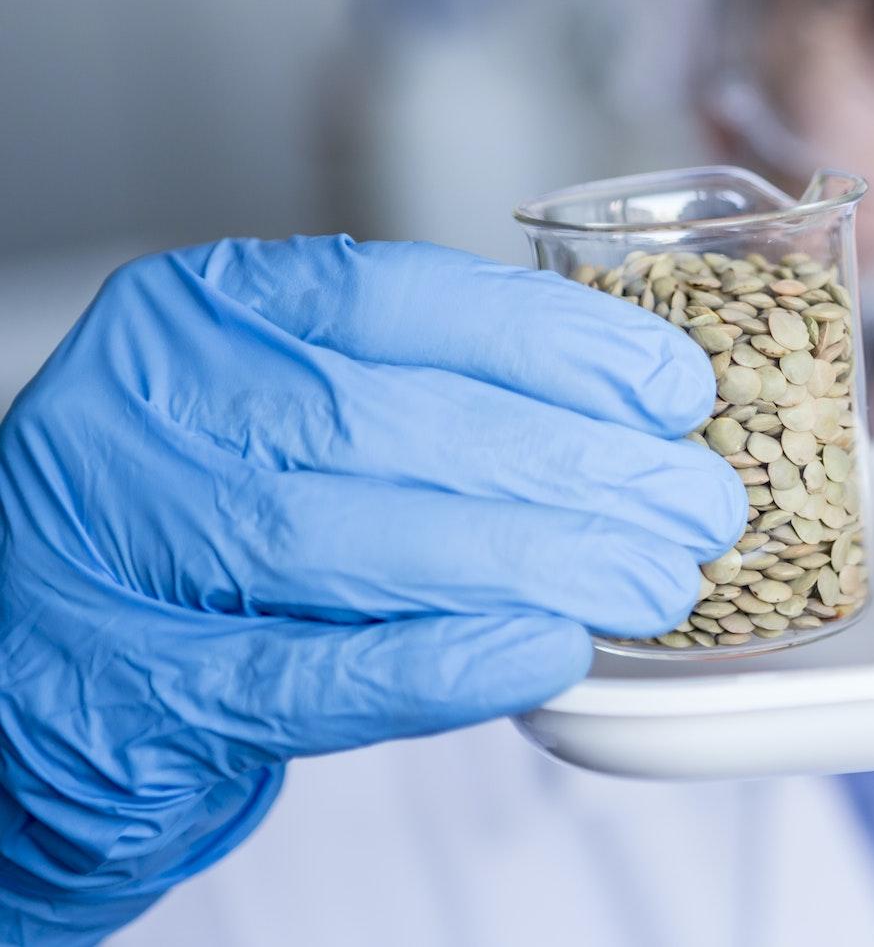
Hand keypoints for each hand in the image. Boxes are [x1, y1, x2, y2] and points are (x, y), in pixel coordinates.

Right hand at [0, 238, 743, 942]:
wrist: (29, 673)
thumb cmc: (197, 529)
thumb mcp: (280, 421)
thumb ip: (414, 403)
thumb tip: (636, 423)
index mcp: (202, 311)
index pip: (397, 298)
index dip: (554, 341)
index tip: (675, 386)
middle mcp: (147, 405)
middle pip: (394, 421)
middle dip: (575, 463)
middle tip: (700, 505)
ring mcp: (120, 539)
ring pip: (357, 537)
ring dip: (534, 561)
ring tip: (655, 581)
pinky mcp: (122, 682)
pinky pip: (302, 672)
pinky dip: (438, 663)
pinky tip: (543, 653)